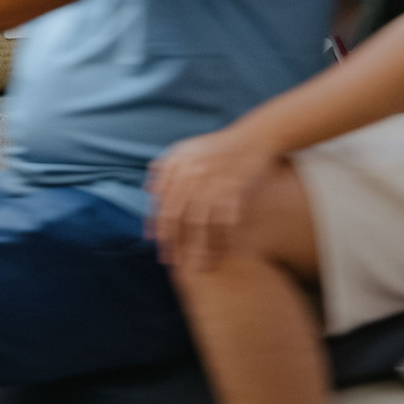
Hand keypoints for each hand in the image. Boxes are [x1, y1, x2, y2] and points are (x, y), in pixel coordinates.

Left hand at [146, 129, 281, 271]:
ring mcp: (213, 182)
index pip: (163, 201)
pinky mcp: (235, 189)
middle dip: (175, 242)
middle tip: (174, 263)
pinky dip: (223, 239)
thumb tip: (149, 191)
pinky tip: (222, 253)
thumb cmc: (219, 146)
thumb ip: (166, 168)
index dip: (158, 225)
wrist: (254, 136)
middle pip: (178, 216)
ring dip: (199, 248)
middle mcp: (192, 173)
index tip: (156, 243)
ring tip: (199, 266)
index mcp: (178, 164)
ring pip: (200, 223)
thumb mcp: (187, 149)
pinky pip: (225, 221)